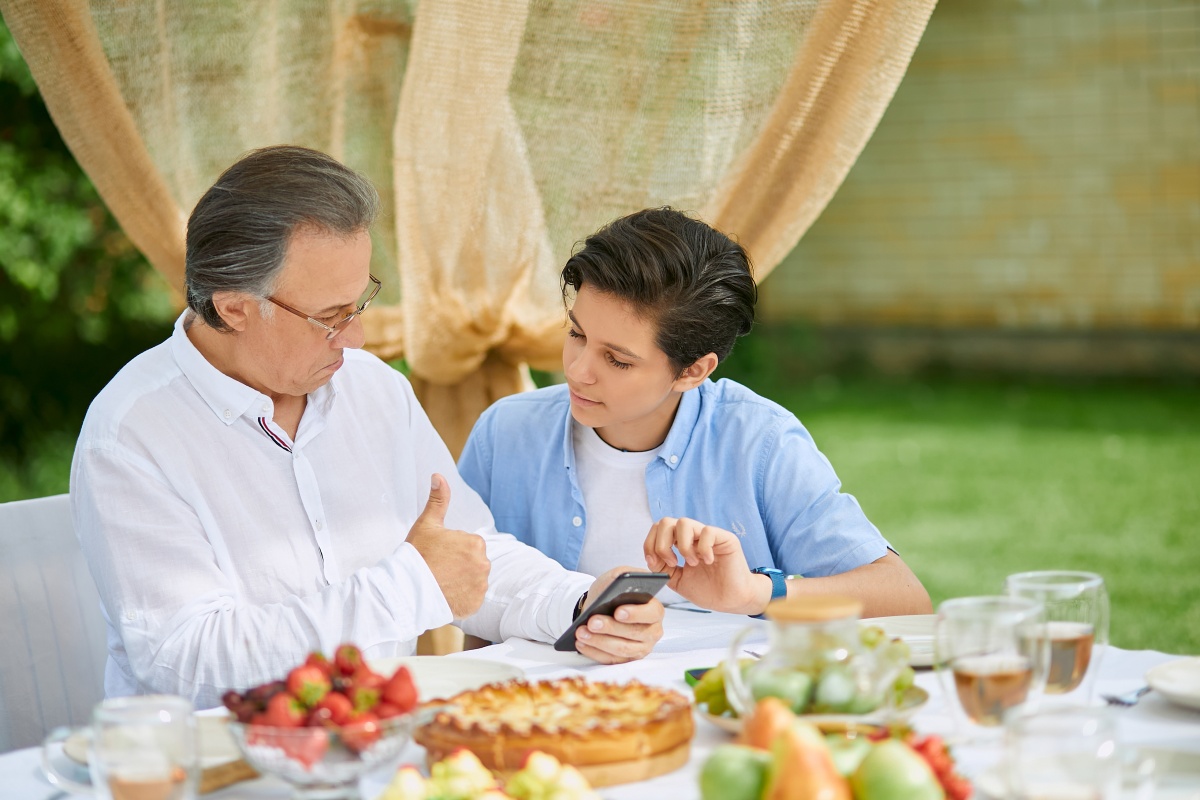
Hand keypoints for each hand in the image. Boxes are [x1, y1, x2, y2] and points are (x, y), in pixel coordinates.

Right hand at [404, 474, 490, 617]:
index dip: (452, 550)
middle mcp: (484, 565)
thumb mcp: (427, 524)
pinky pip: (471, 598)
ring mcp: (480, 587)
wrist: (406, 590)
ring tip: (441, 582)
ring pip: (473, 580)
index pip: (469, 545)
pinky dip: (462, 597)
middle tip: (438, 569)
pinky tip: (446, 594)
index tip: (438, 555)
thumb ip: (438, 500)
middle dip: (459, 565)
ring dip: (461, 581)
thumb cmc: (416, 555)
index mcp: (476, 543)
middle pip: (473, 562)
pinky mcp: (475, 605)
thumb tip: (438, 476)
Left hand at [573, 567, 663, 663]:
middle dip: (611, 628)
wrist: (599, 607)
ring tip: (581, 632)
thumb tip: (623, 579)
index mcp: (655, 610)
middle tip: (592, 622)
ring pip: (621, 649)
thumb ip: (624, 575)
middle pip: (634, 633)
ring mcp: (640, 648)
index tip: (618, 612)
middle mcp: (652, 631)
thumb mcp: (618, 576)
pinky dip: (594, 651)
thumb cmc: (612, 593)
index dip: (635, 614)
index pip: (651, 613)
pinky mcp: (626, 660)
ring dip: (599, 641)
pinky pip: (610, 660)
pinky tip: (581, 643)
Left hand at [643, 517, 772, 615]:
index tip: (656, 563)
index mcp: (680, 543)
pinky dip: (703, 548)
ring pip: (684, 522)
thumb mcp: (677, 580)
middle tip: (673, 563)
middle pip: (665, 522)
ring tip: (692, 562)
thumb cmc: (707, 590)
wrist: (730, 600)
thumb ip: (662, 569)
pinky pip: (708, 531)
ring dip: (682, 546)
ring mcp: (708, 535)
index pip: (657, 530)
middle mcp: (693, 536)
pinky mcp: (725, 538)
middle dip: (662, 544)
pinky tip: (708, 561)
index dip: (650, 544)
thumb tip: (650, 557)